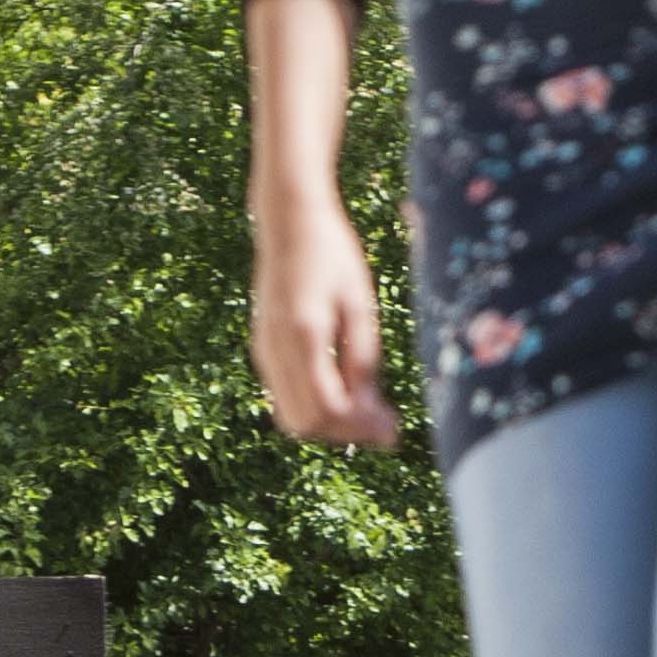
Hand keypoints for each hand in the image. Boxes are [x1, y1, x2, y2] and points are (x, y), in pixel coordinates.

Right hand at [251, 187, 400, 446]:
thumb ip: (363, 362)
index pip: (325, 408)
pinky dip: (316, 407)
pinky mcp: (263, 350)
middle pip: (304, 422)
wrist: (290, 223)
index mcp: (303, 335)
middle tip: (386, 424)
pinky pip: (286, 397)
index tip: (394, 430)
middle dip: (346, 433)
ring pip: (291, 417)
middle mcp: (274, 349)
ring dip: (331, 424)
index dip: (360, 428)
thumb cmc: (334, 257)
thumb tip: (374, 418)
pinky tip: (349, 392)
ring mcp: (263, 351)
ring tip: (371, 410)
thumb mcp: (360, 306)